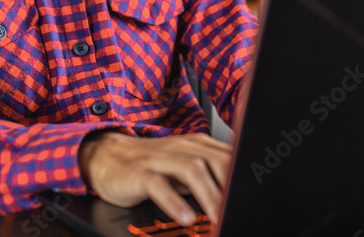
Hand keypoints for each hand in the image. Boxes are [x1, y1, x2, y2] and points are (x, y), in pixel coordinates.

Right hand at [78, 131, 231, 225]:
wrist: (108, 156)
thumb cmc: (151, 164)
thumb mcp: (185, 166)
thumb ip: (210, 175)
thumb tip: (237, 193)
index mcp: (198, 145)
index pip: (229, 156)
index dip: (244, 175)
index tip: (255, 196)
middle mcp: (182, 148)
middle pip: (216, 161)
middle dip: (231, 187)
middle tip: (239, 211)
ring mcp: (161, 159)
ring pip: (192, 169)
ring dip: (210, 195)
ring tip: (219, 217)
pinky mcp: (140, 173)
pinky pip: (159, 185)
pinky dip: (174, 202)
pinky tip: (185, 216)